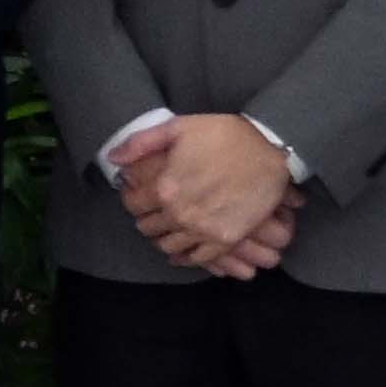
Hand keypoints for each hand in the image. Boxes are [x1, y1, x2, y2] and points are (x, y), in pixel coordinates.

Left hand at [117, 113, 298, 270]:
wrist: (272, 149)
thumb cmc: (225, 135)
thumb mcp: (178, 128)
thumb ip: (141, 144)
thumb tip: (114, 159)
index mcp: (165, 189)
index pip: (133, 205)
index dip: (131, 197)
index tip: (136, 193)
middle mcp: (181, 214)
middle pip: (148, 228)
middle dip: (147, 218)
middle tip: (152, 211)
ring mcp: (204, 230)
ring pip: (170, 246)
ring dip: (165, 238)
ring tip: (168, 228)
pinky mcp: (227, 239)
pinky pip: (199, 258)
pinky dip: (187, 256)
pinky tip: (183, 250)